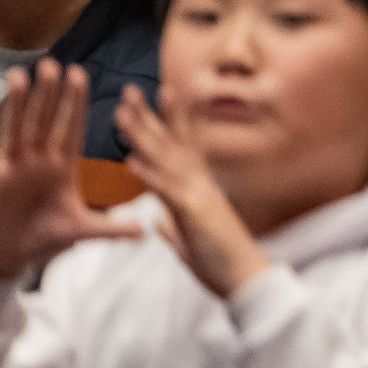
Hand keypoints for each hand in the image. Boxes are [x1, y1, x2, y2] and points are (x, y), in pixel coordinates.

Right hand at [0, 63, 144, 282]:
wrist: (8, 259)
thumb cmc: (44, 240)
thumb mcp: (80, 231)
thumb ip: (111, 228)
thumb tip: (145, 230)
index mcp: (61, 167)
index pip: (70, 127)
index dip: (74, 102)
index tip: (80, 73)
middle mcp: (36, 162)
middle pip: (43, 121)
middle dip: (48, 94)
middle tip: (51, 63)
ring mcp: (10, 171)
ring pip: (15, 131)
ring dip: (15, 105)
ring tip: (18, 76)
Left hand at [116, 89, 268, 300]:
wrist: (246, 276)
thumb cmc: (222, 260)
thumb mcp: (189, 239)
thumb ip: (172, 225)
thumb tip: (155, 220)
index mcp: (199, 187)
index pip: (181, 146)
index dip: (169, 120)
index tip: (159, 93)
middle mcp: (200, 183)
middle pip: (170, 142)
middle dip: (149, 116)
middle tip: (130, 90)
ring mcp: (198, 194)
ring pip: (166, 157)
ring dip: (143, 135)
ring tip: (121, 114)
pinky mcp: (194, 212)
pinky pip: (167, 190)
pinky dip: (149, 175)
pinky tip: (130, 162)